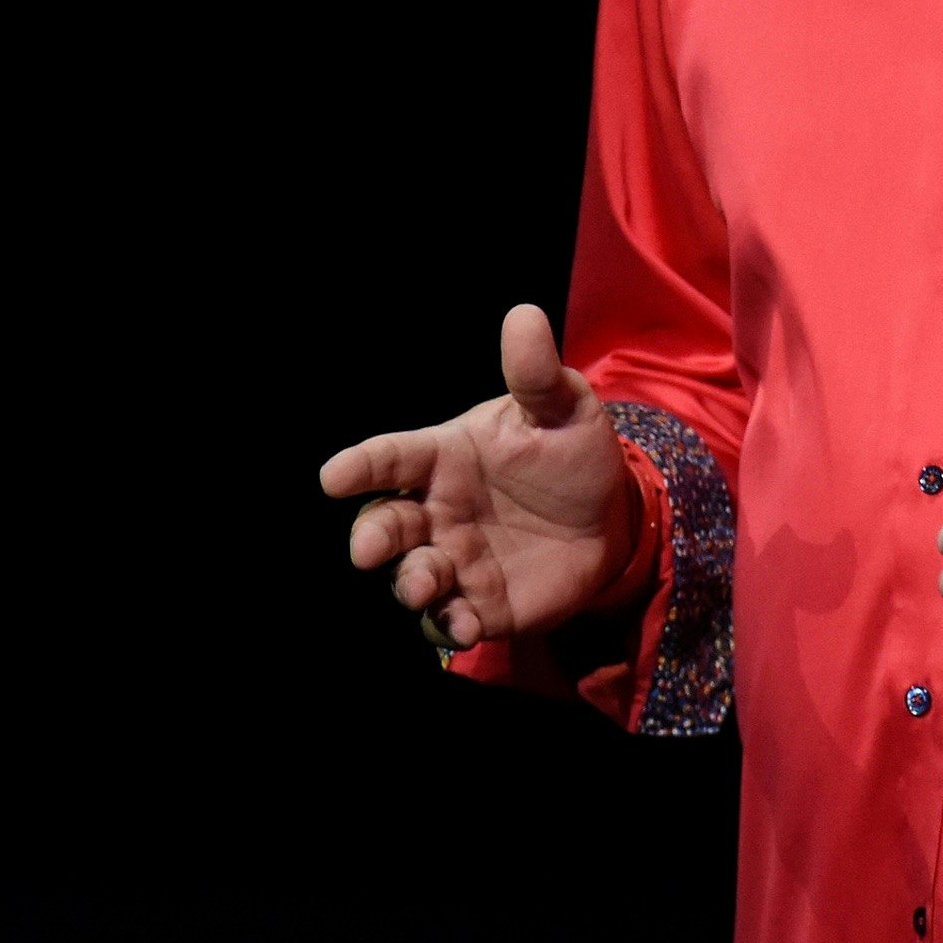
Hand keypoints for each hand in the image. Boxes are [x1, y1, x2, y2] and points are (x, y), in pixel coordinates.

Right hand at [319, 305, 643, 649]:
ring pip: (409, 576)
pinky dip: (447, 625)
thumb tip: (524, 316)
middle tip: (371, 549)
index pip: (391, 456)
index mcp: (443, 456)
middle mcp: (435, 510)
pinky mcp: (476, 603)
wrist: (609, 516)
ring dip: (408, 583)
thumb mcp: (562, 410)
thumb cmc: (568, 453)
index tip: (334, 476)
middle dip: (371, 536)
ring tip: (423, 586)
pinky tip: (464, 627)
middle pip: (384, 524)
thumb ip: (537, 375)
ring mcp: (452, 559)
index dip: (361, 466)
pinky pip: (447, 620)